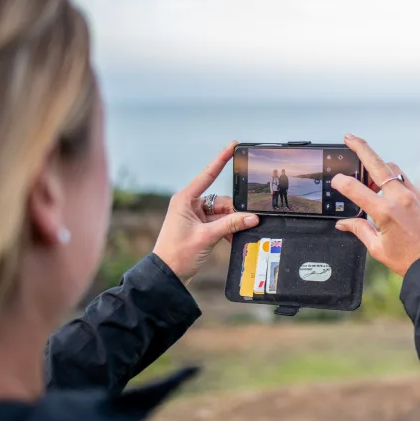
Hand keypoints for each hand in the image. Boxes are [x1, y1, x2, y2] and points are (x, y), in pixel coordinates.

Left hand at [153, 141, 259, 283]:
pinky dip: (227, 230)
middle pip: (221, 200)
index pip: (208, 174)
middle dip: (233, 212)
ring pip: (223, 213)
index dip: (222, 159)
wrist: (167, 275)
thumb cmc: (177, 254)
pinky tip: (231, 239)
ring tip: (233, 236)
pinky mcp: (199, 227)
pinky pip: (220, 223)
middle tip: (246, 221)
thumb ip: (231, 225)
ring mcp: (195, 216)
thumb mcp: (206, 237)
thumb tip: (252, 217)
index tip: (233, 145)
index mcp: (185, 199)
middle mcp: (190, 204)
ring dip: (231, 224)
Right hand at [333, 134, 419, 275]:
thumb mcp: (378, 249)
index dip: (341, 182)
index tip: (336, 181)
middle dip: (361, 147)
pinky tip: (388, 193)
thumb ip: (360, 230)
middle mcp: (401, 198)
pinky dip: (394, 181)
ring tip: (369, 180)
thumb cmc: (411, 260)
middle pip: (377, 163)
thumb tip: (344, 223)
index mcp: (385, 212)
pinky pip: (406, 180)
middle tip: (349, 137)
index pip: (355, 189)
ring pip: (393, 168)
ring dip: (379, 167)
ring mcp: (415, 194)